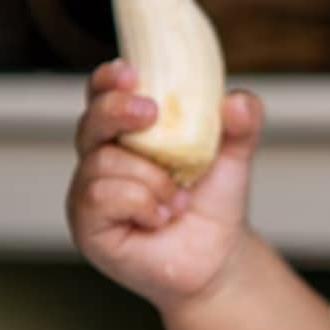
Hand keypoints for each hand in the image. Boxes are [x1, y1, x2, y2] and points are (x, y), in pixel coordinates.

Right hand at [66, 59, 264, 312]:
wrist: (218, 258)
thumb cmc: (214, 204)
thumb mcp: (234, 159)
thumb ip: (241, 126)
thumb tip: (237, 100)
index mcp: (129, 134)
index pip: (105, 96)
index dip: (109, 81)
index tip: (129, 71)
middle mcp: (101, 159)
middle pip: (91, 120)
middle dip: (117, 110)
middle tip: (152, 113)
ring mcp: (89, 193)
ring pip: (102, 162)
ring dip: (150, 178)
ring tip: (178, 198)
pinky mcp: (87, 225)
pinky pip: (100, 196)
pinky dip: (140, 202)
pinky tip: (162, 217)